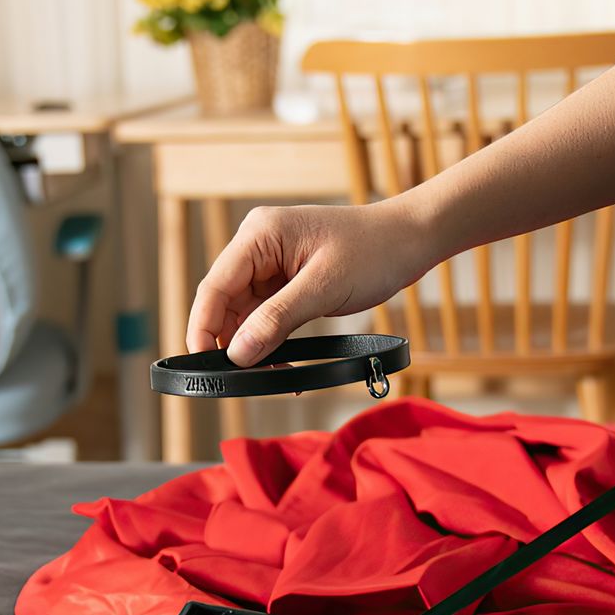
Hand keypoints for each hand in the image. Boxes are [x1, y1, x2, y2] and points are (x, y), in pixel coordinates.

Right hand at [186, 199, 429, 363]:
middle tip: (248, 379)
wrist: (411, 240)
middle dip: (234, 343)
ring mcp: (272, 264)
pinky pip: (268, 316)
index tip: (203, 365)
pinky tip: (284, 365)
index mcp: (259, 235)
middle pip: (226, 303)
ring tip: (276, 375)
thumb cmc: (373, 250)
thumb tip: (238, 353)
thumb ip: (277, 319)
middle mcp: (259, 246)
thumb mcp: (324, 287)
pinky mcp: (288, 280)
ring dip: (255, 347)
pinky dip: (273, 341)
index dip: (203, 327)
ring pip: (246, 315)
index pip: (215, 286)